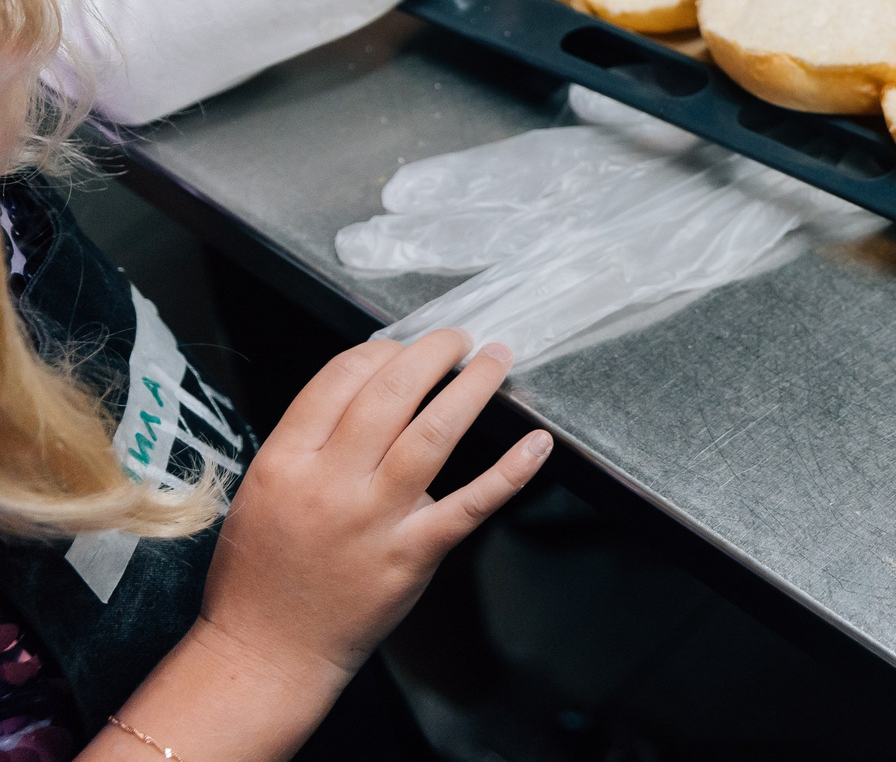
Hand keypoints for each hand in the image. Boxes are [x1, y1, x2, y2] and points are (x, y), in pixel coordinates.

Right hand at [197, 331, 550, 684]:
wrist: (264, 653)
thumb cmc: (260, 574)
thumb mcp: (264, 491)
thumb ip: (310, 442)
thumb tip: (368, 388)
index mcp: (285, 462)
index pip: (340, 379)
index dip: (381, 349)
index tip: (404, 342)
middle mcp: (330, 484)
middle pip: (391, 392)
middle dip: (433, 352)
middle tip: (459, 338)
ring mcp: (374, 519)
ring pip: (434, 433)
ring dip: (473, 387)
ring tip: (496, 359)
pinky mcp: (412, 554)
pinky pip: (471, 503)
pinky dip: (511, 471)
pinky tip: (537, 443)